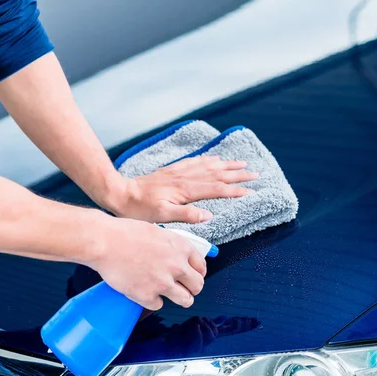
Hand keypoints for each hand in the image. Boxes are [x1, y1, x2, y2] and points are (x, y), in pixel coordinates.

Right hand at [87, 216, 206, 309]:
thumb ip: (172, 246)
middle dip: (192, 289)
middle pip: (197, 286)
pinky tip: (145, 292)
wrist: (106, 241)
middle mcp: (176, 265)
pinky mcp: (147, 296)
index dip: (198, 273)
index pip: (201, 267)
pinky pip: (158, 305)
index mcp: (180, 247)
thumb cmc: (126, 233)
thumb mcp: (158, 232)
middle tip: (185, 289)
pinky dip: (152, 300)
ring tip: (171, 296)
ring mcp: (163, 282)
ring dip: (180, 299)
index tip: (194, 276)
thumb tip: (180, 256)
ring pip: (185, 300)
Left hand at [116, 155, 258, 223]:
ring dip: (227, 165)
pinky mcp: (172, 170)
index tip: (251, 191)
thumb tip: (208, 216)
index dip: (235, 191)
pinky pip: (195, 161)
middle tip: (255, 174)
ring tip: (241, 164)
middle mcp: (185, 178)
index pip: (216, 189)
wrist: (121, 193)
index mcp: (186, 191)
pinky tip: (215, 158)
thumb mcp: (162, 217)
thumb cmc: (140, 210)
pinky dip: (208, 159)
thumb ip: (186, 215)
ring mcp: (179, 172)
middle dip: (237, 175)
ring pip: (208, 166)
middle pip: (217, 174)